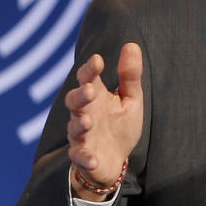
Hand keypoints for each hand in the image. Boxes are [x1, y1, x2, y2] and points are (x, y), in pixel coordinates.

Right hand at [66, 43, 143, 199]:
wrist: (115, 161)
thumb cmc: (120, 125)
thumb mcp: (130, 99)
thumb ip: (129, 75)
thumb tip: (131, 44)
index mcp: (96, 96)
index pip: (87, 78)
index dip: (90, 69)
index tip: (98, 60)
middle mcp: (84, 113)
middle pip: (74, 101)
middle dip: (80, 95)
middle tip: (90, 89)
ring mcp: (82, 135)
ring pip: (74, 128)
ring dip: (80, 124)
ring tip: (88, 120)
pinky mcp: (83, 156)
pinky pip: (80, 157)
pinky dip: (85, 158)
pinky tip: (92, 158)